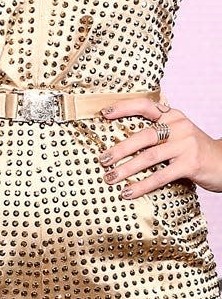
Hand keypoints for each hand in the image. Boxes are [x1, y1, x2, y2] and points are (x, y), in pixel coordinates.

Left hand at [100, 98, 221, 195]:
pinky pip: (161, 176)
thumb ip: (158, 132)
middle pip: (142, 137)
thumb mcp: (179, 134)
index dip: (123, 108)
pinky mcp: (190, 164)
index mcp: (173, 116)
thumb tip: (121, 142)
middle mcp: (179, 127)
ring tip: (109, 178)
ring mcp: (185, 145)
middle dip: (119, 149)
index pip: (145, 106)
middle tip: (102, 159)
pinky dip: (142, 185)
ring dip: (126, 169)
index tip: (104, 114)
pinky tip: (129, 192)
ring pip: (148, 157)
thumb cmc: (195, 150)